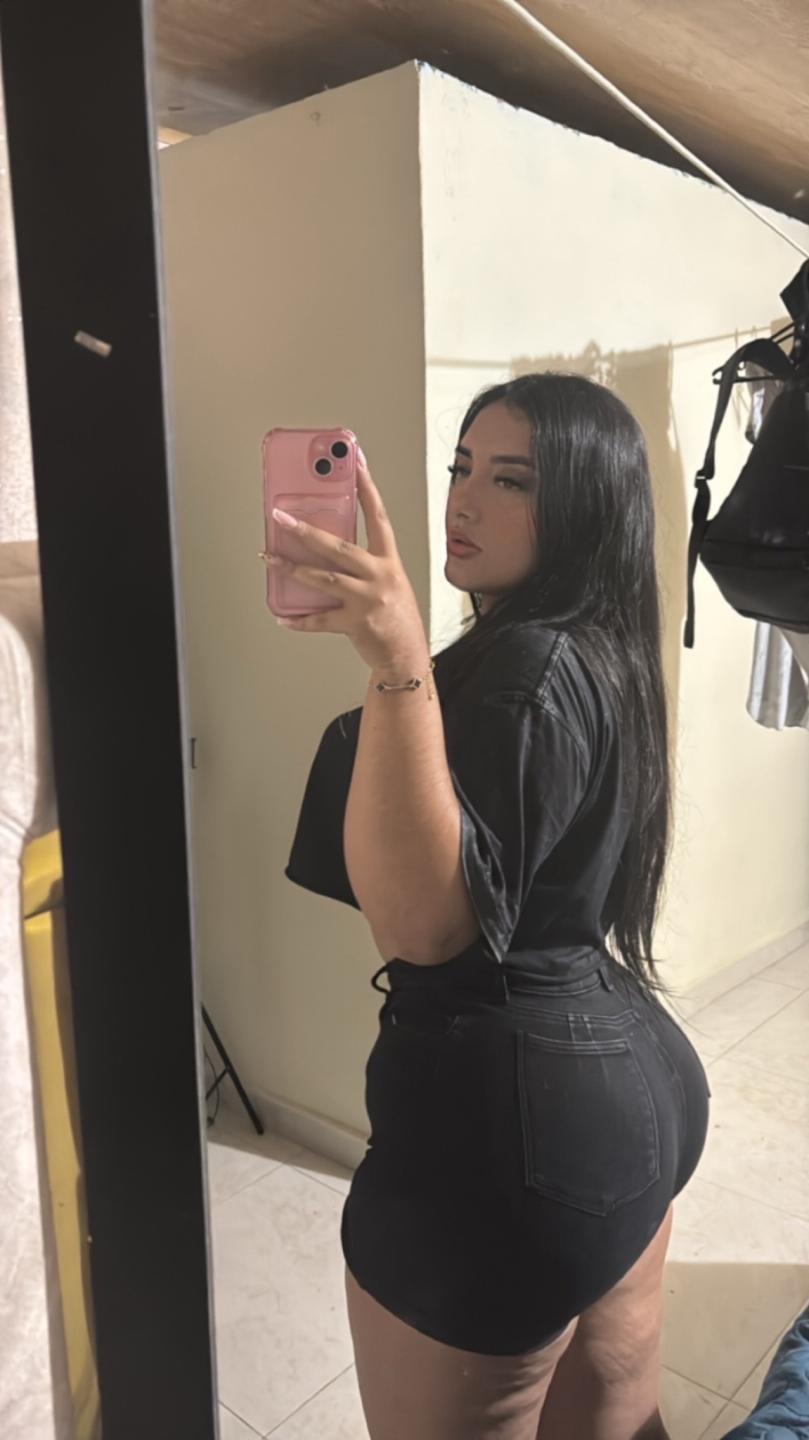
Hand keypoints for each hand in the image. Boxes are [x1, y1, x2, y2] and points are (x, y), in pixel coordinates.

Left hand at [262, 449, 428, 673]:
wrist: (407, 656)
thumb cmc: (397, 618)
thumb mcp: (390, 582)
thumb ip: (364, 564)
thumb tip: (326, 546)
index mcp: (389, 562)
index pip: (378, 517)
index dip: (366, 489)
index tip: (354, 464)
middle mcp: (380, 577)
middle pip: (339, 546)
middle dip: (307, 530)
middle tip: (282, 518)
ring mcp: (368, 600)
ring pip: (325, 578)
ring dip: (293, 568)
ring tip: (271, 559)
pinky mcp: (355, 624)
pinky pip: (320, 619)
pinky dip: (299, 619)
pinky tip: (283, 616)